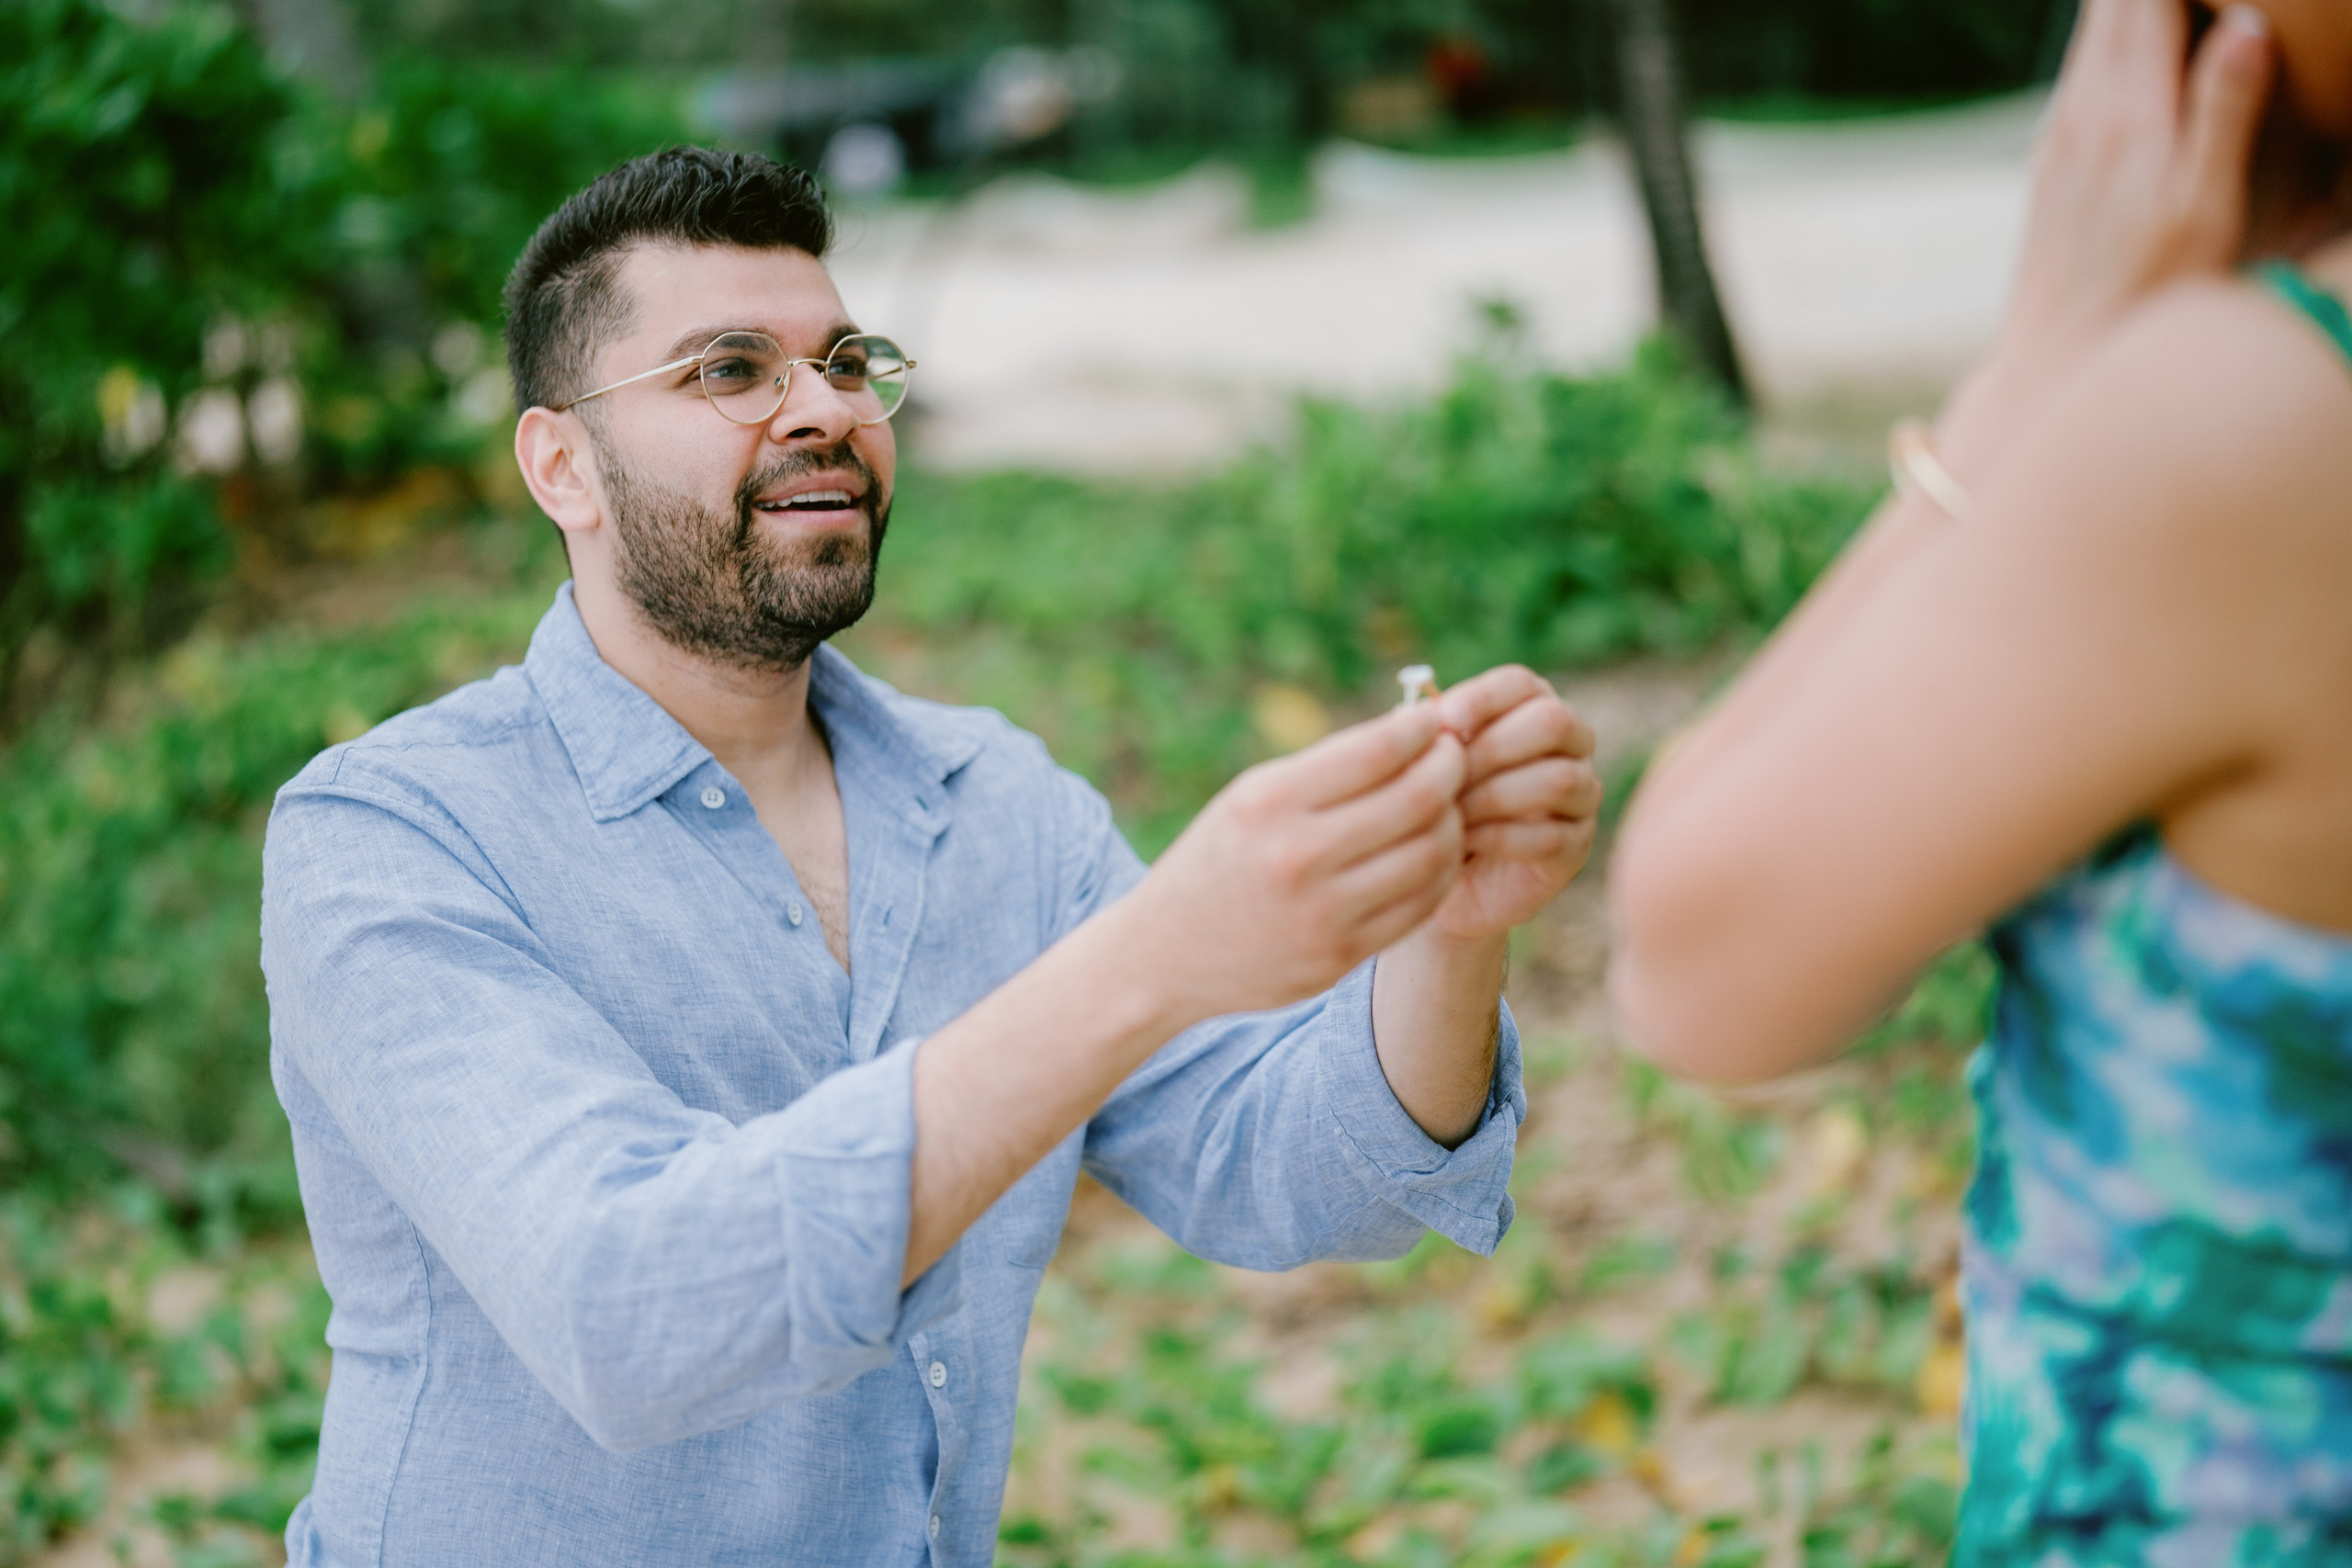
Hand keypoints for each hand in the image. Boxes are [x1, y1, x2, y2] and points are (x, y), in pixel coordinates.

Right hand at [1126, 703, 1464, 1020]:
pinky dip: (1439, 872)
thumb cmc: (1219, 859)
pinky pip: (1420, 906)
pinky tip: (1431, 853)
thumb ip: (1327, 769)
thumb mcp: (1250, 798)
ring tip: (1446, 806)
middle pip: (1418, 800)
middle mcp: (1296, 857)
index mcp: (1269, 804)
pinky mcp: (1340, 956)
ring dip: (1452, 820)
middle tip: (1455, 757)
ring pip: (1431, 854)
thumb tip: (1415, 730)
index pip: (1377, 751)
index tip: (1433, 721)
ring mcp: (1322, 913)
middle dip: (1451, 768)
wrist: (1166, 954)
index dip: (1422, 729)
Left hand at [1421, 666, 1600, 943]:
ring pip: (1557, 779)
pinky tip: (1463, 842)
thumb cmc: (1432, 805)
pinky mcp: (1577, 846)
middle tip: (1445, 776)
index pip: (1520, 684)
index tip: (1442, 722)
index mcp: (1530, 707)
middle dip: (1492, 748)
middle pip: (1553, 722)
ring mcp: (1582, 794)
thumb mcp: (1422, 766)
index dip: (1483, 699)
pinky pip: (1552, 835)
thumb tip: (1420, 718)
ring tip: (1450, 813)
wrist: (1441, 876)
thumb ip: (1426, 737)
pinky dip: (1501, 837)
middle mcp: (1570, 743)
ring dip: (1493, 795)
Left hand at [1962, 0, 2273, 444]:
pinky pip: (2076, 84)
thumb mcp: (2206, 207)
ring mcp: (2059, 142)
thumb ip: (2224, 114)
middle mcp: (2084, 116)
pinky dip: (2102, 51)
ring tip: (2151, 4)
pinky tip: (2120, 52)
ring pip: (2089, 45)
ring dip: (2119, 11)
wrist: (2057, 358)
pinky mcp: (2048, 169)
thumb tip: (2244, 24)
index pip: (2146, 4)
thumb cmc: (2150, 292)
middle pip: (2110, 12)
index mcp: (2132, 114)